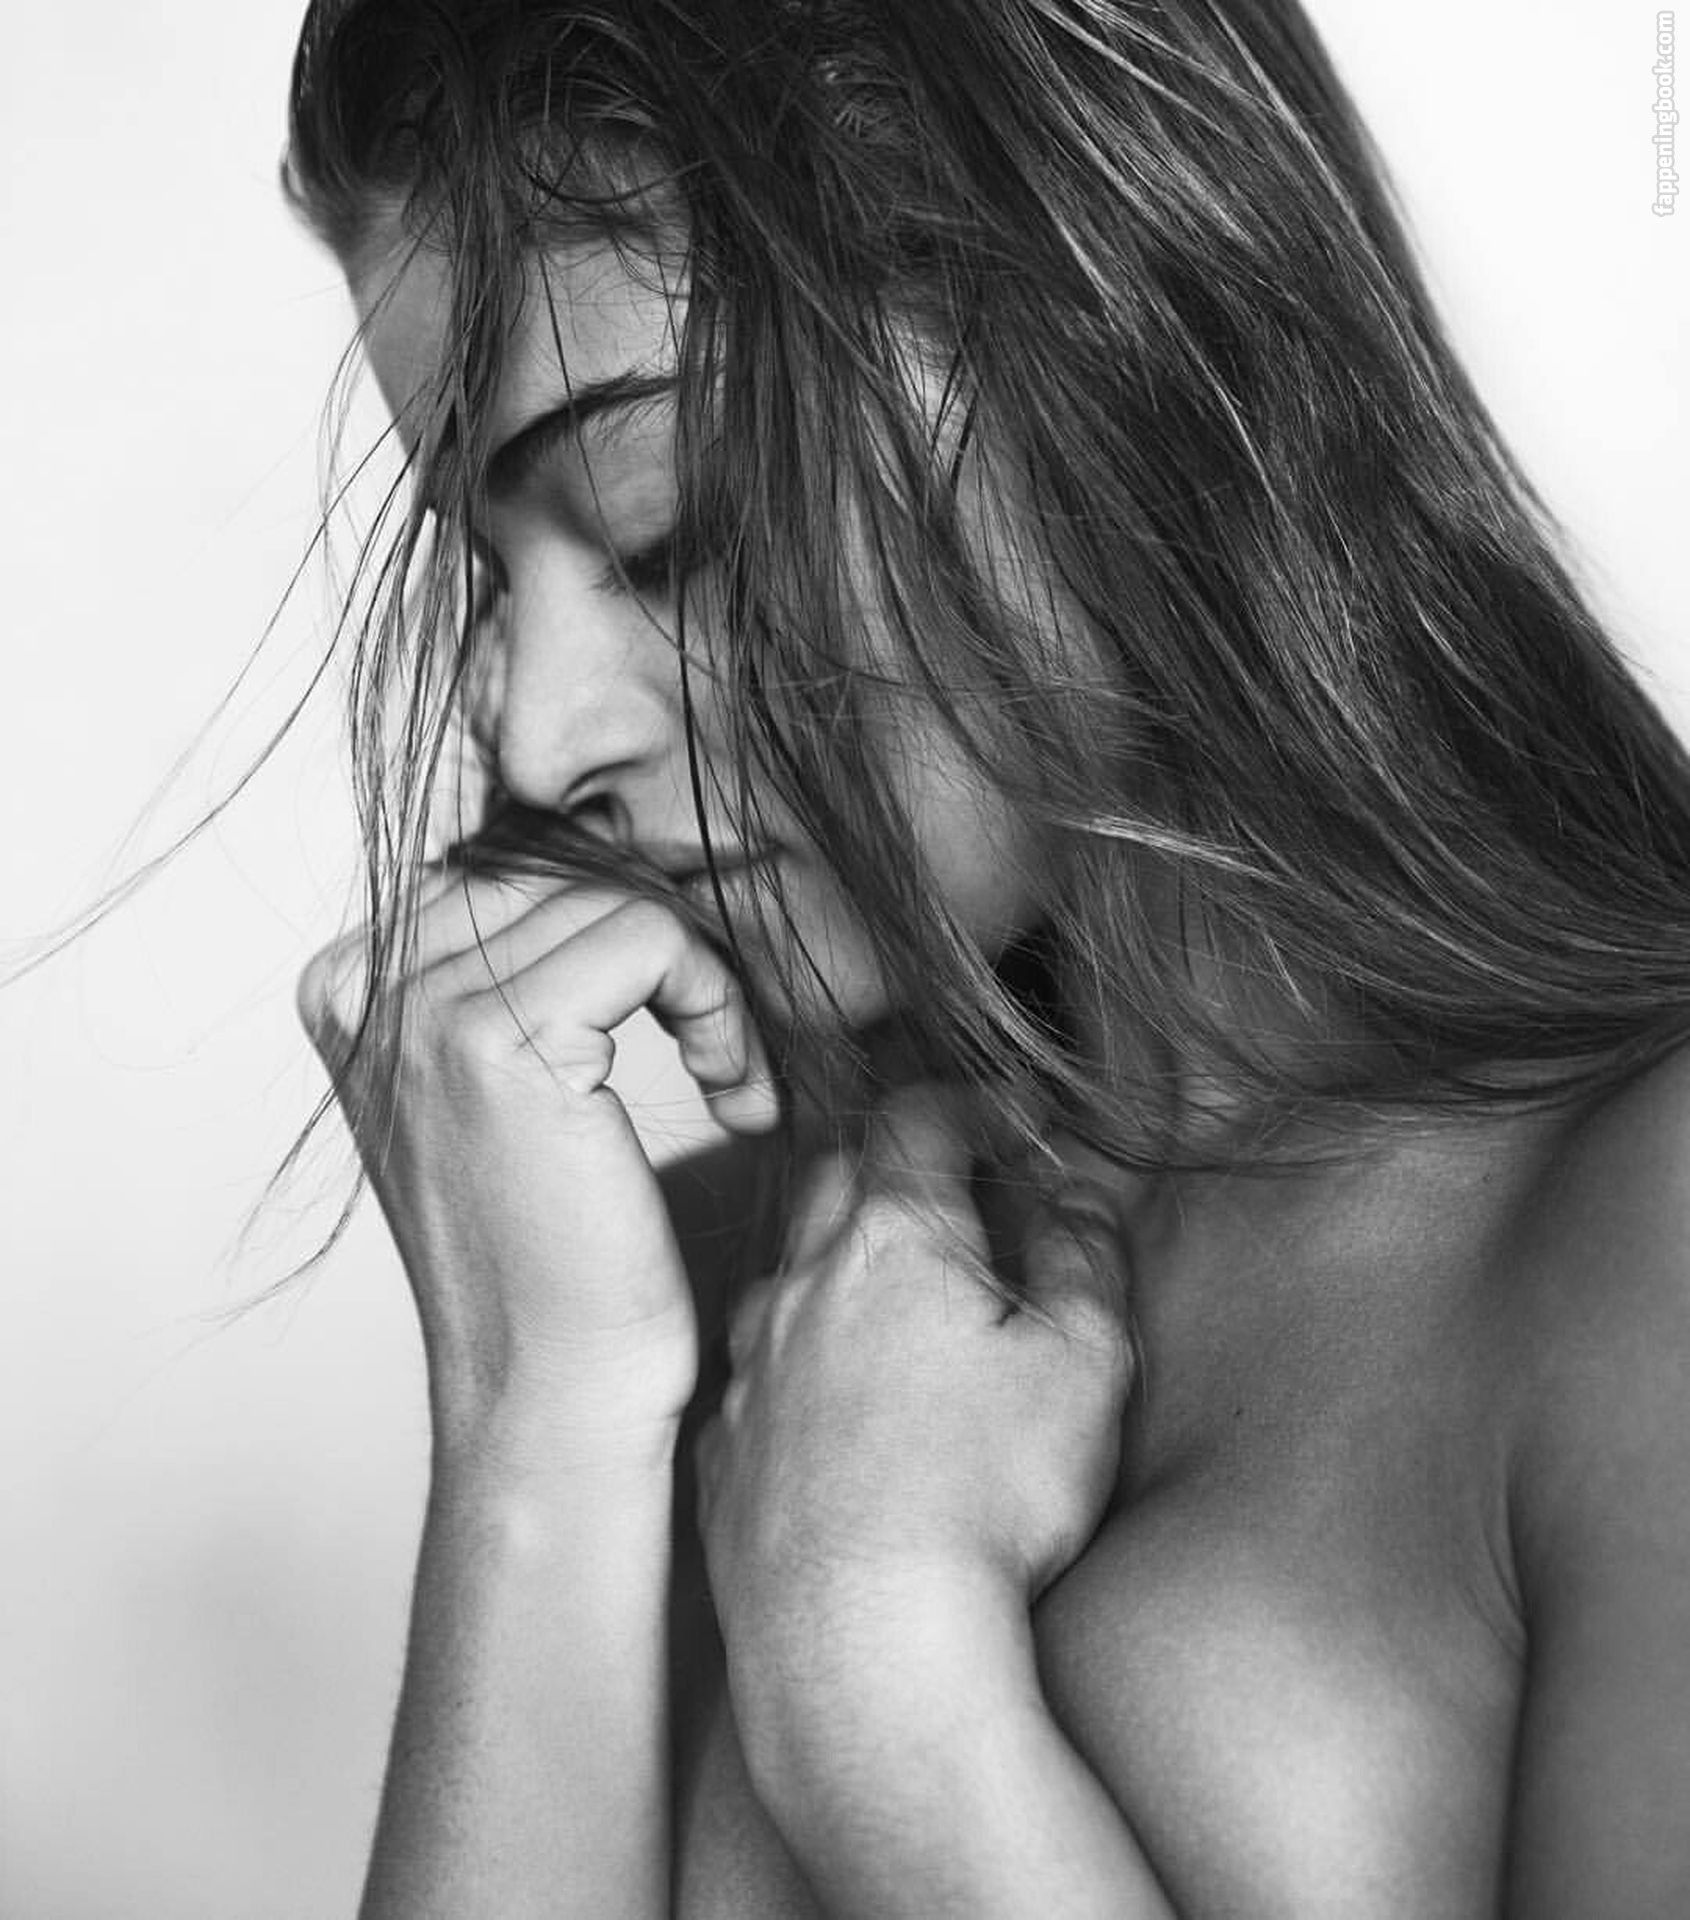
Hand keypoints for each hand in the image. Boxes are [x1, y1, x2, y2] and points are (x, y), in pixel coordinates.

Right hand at [298, 869, 777, 1459]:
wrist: (554, 1396)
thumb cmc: (556, 1254)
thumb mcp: (517, 1089)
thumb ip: (525, 967)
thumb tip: (622, 852)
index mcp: (348, 982)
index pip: (525, 870)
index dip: (632, 930)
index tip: (688, 1019)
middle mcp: (359, 983)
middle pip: (572, 873)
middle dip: (676, 955)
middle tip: (727, 1052)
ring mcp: (415, 1010)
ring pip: (622, 900)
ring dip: (711, 986)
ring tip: (731, 1079)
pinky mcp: (492, 1041)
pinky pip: (653, 937)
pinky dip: (720, 1006)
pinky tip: (736, 1093)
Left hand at [695, 1088, 1133, 1766]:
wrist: (859, 1647)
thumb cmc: (984, 1500)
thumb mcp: (1082, 1366)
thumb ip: (1085, 1262)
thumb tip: (1077, 1199)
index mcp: (894, 1243)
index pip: (919, 1122)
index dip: (970, 1107)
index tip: (1012, 1125)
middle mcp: (804, 1288)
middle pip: (836, 1180)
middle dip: (894, 1167)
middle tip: (954, 1196)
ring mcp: (751, 1371)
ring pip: (785, 1276)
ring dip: (838, 1267)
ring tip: (899, 1309)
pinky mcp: (725, 1455)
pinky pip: (756, 1377)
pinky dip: (799, 1366)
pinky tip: (838, 1412)